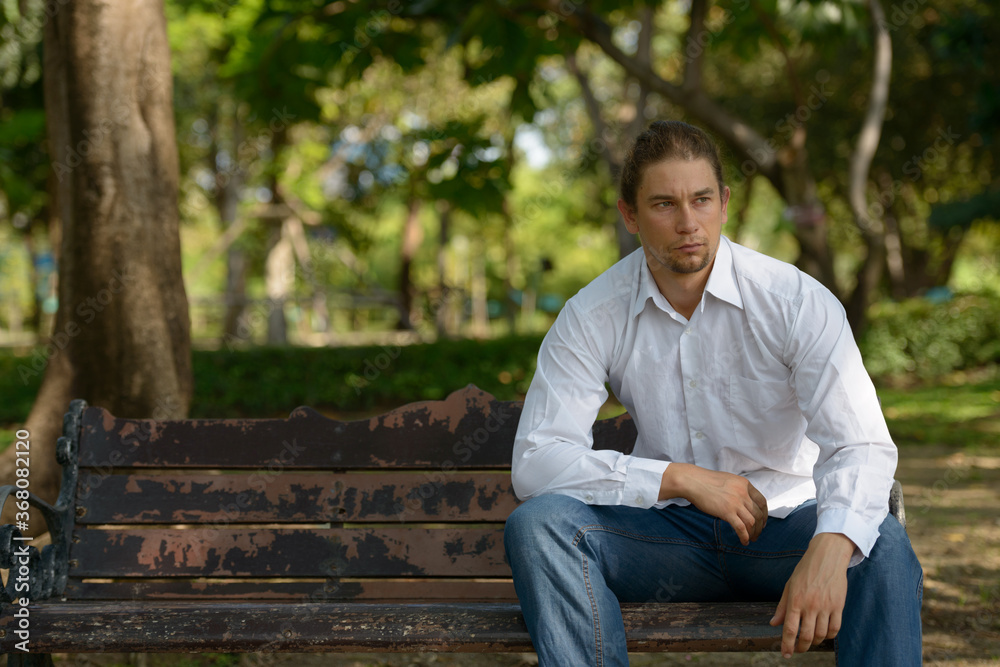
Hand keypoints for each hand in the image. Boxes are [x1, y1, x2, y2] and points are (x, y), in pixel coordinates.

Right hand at [659, 463, 767, 545]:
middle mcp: (743, 493)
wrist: (692, 481)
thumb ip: (738, 490)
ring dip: (753, 533)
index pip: (762, 501)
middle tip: (757, 534)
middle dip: (760, 527)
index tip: (762, 522)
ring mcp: (736, 502)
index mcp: (744, 484)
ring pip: (752, 522)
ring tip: (751, 539)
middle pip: (759, 513)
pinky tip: (743, 541)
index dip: (765, 514)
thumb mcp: (728, 481)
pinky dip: (744, 536)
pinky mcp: (727, 511)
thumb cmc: (706, 481)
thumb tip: (743, 503)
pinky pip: (741, 528)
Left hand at [769, 532, 853, 656]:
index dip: (787, 644)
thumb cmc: (805, 570)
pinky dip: (829, 636)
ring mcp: (826, 606)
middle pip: (807, 636)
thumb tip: (773, 624)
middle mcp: (810, 605)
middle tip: (798, 650)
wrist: (826, 557)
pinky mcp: (838, 605)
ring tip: (810, 641)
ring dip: (816, 642)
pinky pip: (835, 628)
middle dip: (801, 647)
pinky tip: (824, 634)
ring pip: (822, 635)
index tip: (786, 654)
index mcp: (795, 600)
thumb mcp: (789, 586)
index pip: (790, 629)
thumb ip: (782, 607)